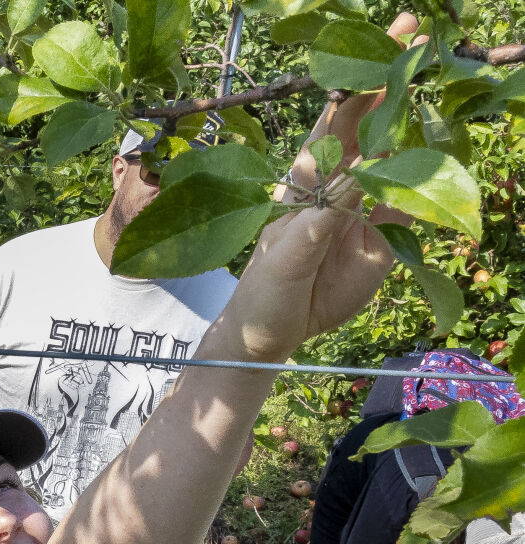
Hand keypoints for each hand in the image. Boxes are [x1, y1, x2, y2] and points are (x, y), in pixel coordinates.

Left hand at [216, 14, 420, 362]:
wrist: (275, 332)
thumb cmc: (265, 287)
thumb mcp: (287, 254)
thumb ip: (321, 219)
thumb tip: (359, 179)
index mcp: (307, 178)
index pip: (336, 118)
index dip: (362, 81)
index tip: (386, 45)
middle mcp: (340, 184)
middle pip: (373, 126)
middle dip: (396, 85)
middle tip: (425, 44)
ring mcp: (366, 208)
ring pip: (400, 160)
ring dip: (420, 129)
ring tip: (443, 93)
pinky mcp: (387, 237)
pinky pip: (415, 206)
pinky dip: (432, 187)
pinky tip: (446, 164)